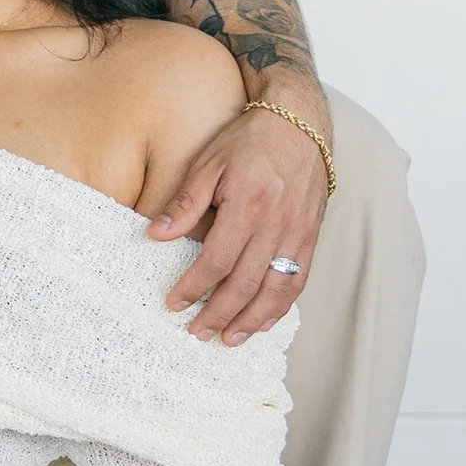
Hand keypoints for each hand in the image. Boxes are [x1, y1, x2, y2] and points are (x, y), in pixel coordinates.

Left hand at [147, 99, 327, 342]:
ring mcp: (297, 235)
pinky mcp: (310, 239)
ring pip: (275, 291)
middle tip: (196, 333)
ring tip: (227, 340)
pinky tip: (260, 322)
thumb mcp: (209, 163)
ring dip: (250, 321)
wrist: (299, 125)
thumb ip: (185, 203)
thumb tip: (155, 235)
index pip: (217, 260)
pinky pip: (297, 282)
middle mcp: (276, 226)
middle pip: (245, 284)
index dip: (194, 287)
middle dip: (218, 314)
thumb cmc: (248, 142)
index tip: (174, 304)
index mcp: (248, 206)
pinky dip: (279, 308)